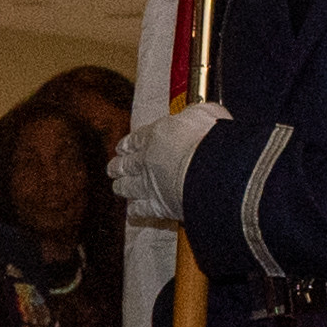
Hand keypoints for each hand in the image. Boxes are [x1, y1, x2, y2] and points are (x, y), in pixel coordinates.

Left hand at [108, 103, 229, 229]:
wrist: (214, 170)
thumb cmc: (212, 138)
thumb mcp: (205, 113)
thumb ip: (194, 114)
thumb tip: (195, 115)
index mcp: (156, 135)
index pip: (135, 139)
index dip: (127, 144)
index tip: (121, 148)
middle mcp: (148, 160)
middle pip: (126, 164)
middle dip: (118, 166)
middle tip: (112, 168)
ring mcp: (150, 184)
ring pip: (128, 187)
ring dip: (121, 187)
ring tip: (117, 187)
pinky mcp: (159, 206)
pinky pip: (142, 210)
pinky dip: (136, 211)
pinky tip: (133, 212)